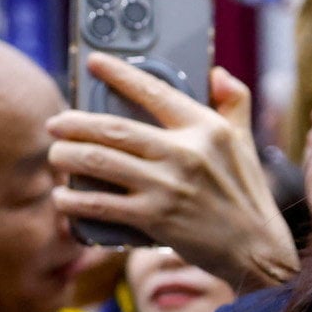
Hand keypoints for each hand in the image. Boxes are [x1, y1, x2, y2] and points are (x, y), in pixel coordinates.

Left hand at [49, 53, 298, 291]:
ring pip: (100, 162)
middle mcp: (185, 153)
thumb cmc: (246, 193)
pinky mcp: (155, 217)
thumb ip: (233, 101)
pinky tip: (63, 198)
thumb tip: (216, 73)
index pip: (155, 92)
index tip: (94, 62)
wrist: (255, 248)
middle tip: (55, 123)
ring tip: (56, 155)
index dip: (120, 74)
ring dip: (68, 157)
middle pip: (114, 129)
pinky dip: (75, 201)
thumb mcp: (245, 141)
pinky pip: (102, 204)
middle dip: (75, 124)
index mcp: (206, 129)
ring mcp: (167, 186)